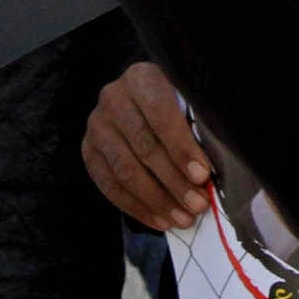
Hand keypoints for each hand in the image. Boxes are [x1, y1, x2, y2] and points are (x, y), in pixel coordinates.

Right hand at [83, 61, 211, 231]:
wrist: (140, 97)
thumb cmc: (177, 100)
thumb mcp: (190, 100)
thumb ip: (201, 126)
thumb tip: (209, 171)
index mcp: (141, 78)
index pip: (161, 115)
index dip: (181, 148)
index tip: (202, 176)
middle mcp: (113, 98)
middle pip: (144, 147)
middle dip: (173, 181)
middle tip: (197, 205)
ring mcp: (96, 126)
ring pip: (125, 170)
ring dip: (156, 200)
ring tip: (182, 219)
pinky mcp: (89, 151)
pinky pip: (110, 186)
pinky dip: (137, 207)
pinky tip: (160, 221)